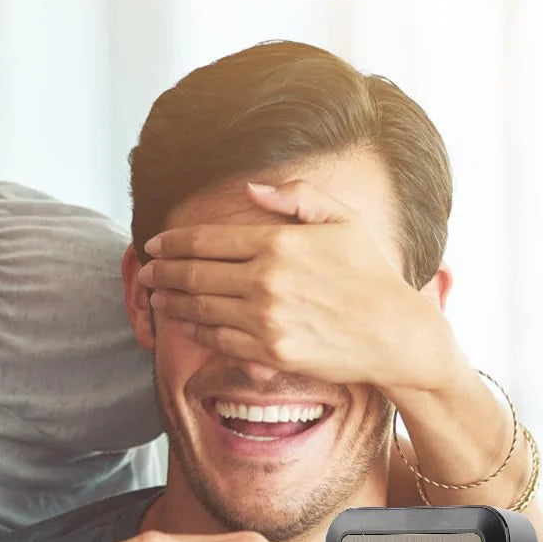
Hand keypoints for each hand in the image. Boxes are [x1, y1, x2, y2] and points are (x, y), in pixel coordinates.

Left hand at [139, 180, 463, 394]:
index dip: (172, 243)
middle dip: (162, 273)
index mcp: (277, 243)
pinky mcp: (270, 353)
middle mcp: (265, 280)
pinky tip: (187, 325)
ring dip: (172, 303)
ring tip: (157, 298)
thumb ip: (296, 198)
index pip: (206, 241)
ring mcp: (265, 319)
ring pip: (199, 310)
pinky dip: (196, 332)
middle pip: (193, 275)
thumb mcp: (343, 220)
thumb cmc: (371, 273)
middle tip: (146, 273)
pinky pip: (219, 341)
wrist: (396, 333)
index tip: (155, 245)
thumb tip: (251, 188)